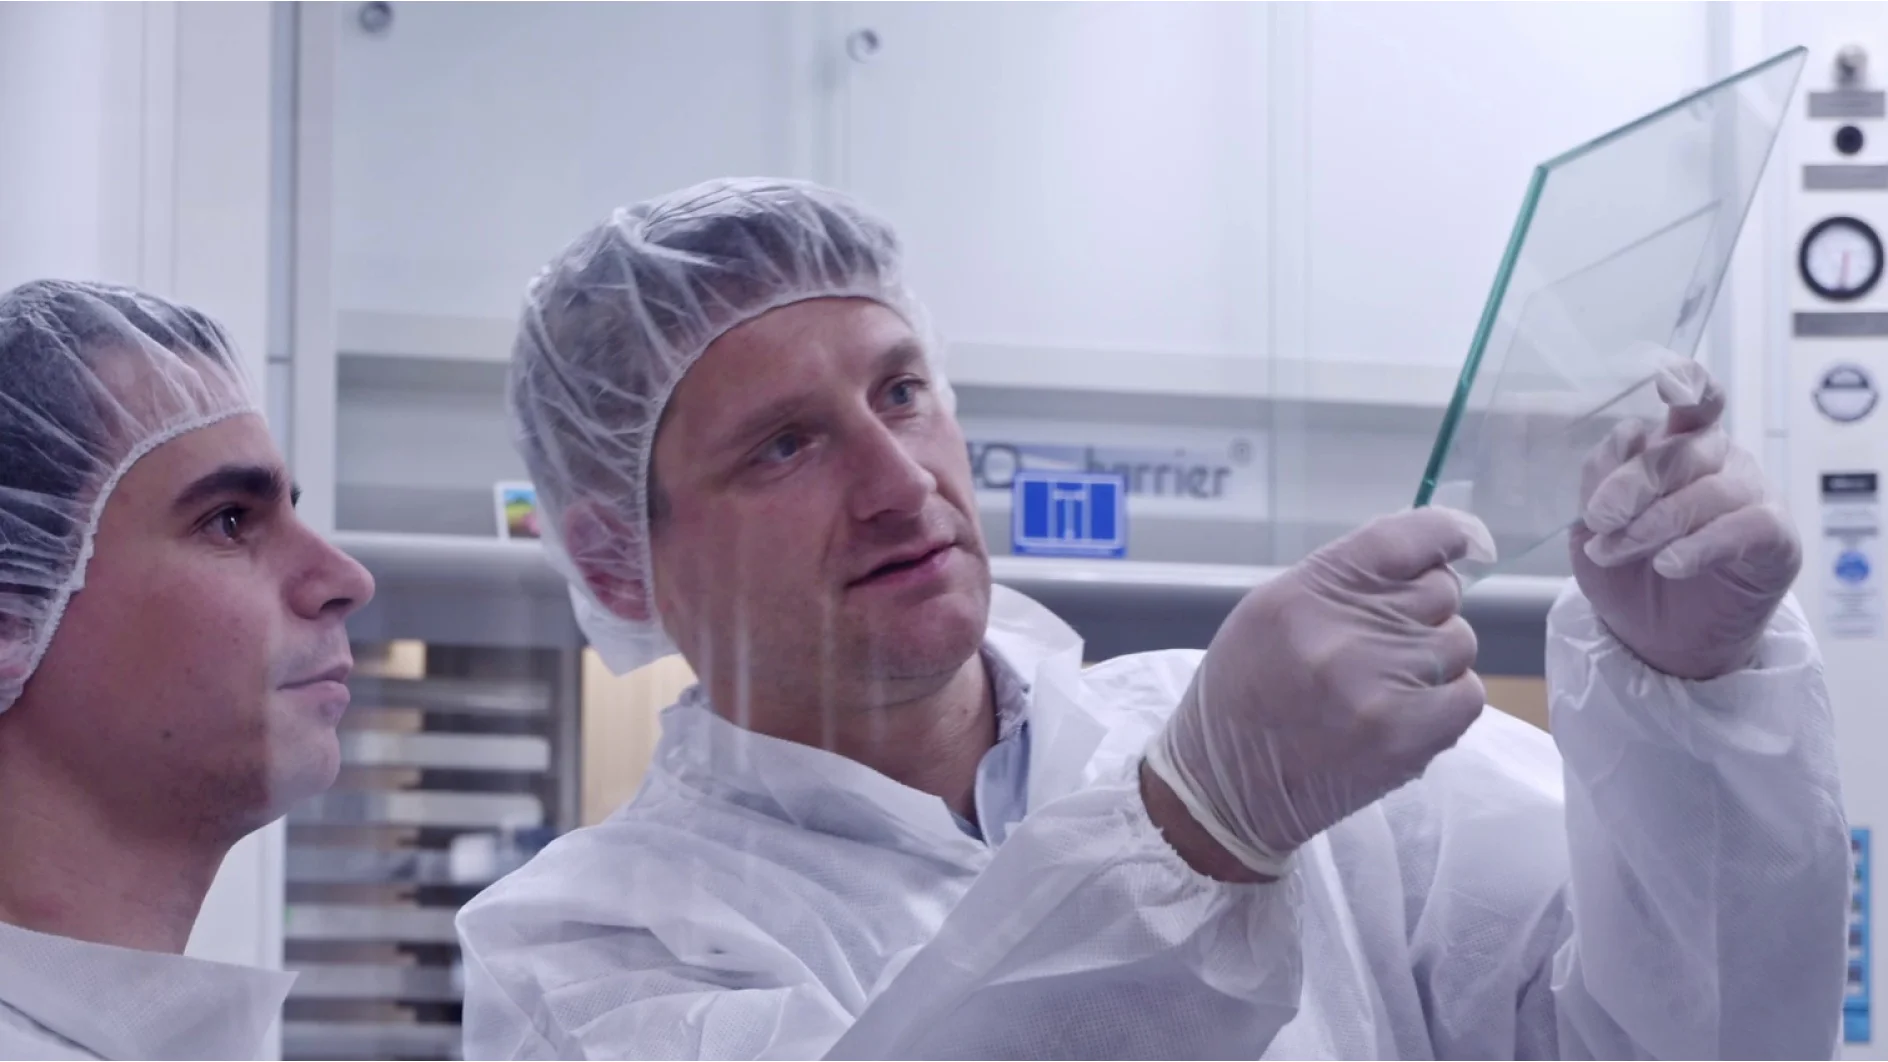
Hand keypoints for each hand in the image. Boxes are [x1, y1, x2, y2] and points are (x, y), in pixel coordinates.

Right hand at [1144, 507, 1493, 878]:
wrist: (1227, 789)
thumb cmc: (1247, 692)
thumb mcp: (1271, 612)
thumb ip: (1345, 580)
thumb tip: (1431, 556)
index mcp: (1305, 593)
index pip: (1405, 538)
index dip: (1448, 533)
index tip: (1464, 542)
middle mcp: (1345, 633)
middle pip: (1441, 591)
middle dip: (1421, 612)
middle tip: (1380, 643)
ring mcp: (1380, 687)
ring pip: (1457, 642)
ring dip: (1431, 660)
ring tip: (1380, 685)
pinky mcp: (1409, 736)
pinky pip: (1468, 693)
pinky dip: (1445, 702)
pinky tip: (1402, 713)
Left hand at [1571, 358, 1800, 680]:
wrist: (1658, 640)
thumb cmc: (1630, 576)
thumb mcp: (1594, 529)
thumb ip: (1599, 484)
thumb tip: (1619, 446)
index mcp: (1677, 448)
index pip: (1691, 405)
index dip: (1688, 387)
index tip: (1668, 382)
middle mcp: (1719, 463)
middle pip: (1683, 450)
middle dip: (1633, 484)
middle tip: (1599, 519)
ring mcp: (1752, 496)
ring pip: (1708, 490)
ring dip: (1654, 523)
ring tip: (1617, 551)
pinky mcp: (1775, 538)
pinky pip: (1745, 526)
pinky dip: (1701, 544)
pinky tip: (1670, 564)